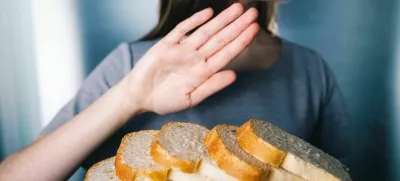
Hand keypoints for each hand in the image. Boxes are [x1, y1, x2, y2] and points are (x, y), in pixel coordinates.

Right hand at [125, 3, 258, 114]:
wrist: (139, 97)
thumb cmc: (165, 100)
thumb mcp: (191, 99)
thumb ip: (212, 86)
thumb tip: (234, 75)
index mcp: (204, 71)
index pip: (227, 53)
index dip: (241, 41)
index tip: (255, 30)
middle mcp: (196, 58)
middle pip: (220, 39)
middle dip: (237, 25)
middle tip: (253, 13)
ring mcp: (182, 50)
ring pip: (205, 31)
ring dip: (221, 20)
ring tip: (238, 8)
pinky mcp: (166, 45)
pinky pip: (182, 30)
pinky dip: (194, 21)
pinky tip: (208, 13)